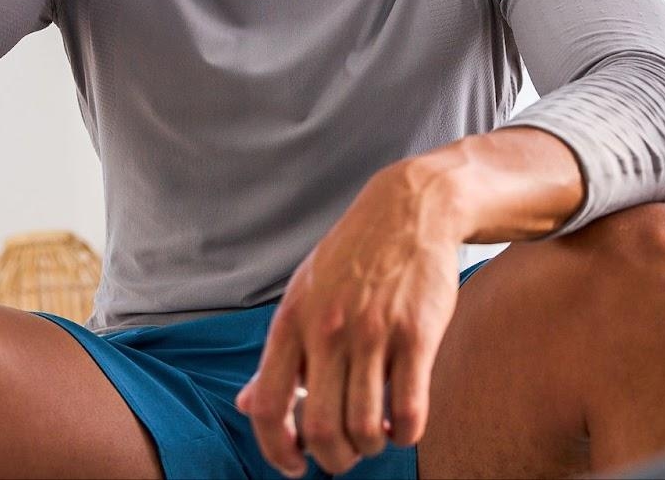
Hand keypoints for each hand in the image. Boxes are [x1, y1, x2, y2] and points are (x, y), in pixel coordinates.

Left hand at [235, 169, 463, 476]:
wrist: (411, 209)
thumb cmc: (353, 257)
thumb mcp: (303, 294)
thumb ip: (279, 354)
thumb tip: (247, 404)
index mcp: (292, 322)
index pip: (266, 405)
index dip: (275, 450)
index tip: (295, 464)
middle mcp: (328, 330)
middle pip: (319, 427)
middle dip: (332, 458)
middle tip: (343, 453)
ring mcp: (373, 332)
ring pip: (364, 427)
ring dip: (369, 448)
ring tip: (375, 436)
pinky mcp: (417, 334)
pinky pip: (410, 410)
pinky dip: (405, 434)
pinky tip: (403, 425)